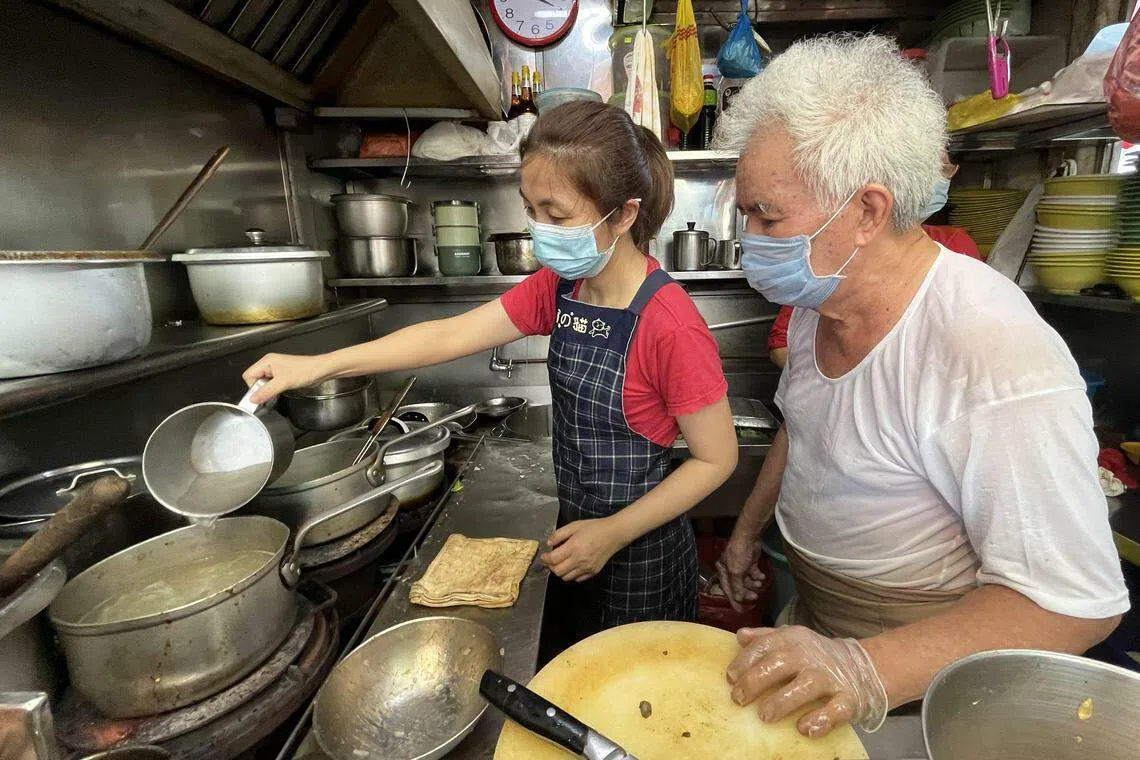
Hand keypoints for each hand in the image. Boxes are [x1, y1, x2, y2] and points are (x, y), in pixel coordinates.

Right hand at [242, 352, 330, 403]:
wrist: (321, 370)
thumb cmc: (305, 371)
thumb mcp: (284, 382)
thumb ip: (267, 391)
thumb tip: (253, 399)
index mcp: (266, 361)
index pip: (248, 375)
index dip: (253, 386)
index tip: (261, 394)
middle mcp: (269, 364)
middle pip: (254, 379)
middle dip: (260, 389)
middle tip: (271, 394)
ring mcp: (276, 370)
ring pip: (263, 383)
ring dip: (267, 391)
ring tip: (276, 394)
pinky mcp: (282, 376)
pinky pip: (271, 385)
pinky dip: (273, 391)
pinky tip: (279, 393)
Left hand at [540, 518, 624, 581]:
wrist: (614, 534)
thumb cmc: (595, 528)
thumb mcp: (574, 526)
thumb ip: (559, 534)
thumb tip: (548, 543)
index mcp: (573, 547)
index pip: (553, 559)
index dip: (545, 559)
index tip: (544, 555)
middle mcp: (579, 560)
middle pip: (558, 571)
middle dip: (551, 566)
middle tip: (551, 560)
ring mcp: (587, 568)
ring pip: (566, 578)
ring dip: (560, 571)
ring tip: (561, 562)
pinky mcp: (593, 572)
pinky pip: (577, 579)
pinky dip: (571, 575)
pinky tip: (572, 566)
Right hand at [715, 532, 765, 611]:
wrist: (749, 537)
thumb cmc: (738, 554)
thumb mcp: (736, 572)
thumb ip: (737, 587)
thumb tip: (737, 599)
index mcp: (723, 571)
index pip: (727, 589)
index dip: (733, 600)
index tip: (739, 611)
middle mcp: (730, 570)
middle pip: (738, 586)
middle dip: (746, 592)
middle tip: (754, 597)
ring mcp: (740, 566)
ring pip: (746, 581)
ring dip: (753, 584)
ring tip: (759, 584)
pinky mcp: (749, 563)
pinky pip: (753, 574)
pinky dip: (757, 576)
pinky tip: (761, 576)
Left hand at [725, 626, 887, 737]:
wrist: (861, 667)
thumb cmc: (814, 657)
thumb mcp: (791, 640)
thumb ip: (765, 638)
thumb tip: (740, 636)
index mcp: (794, 640)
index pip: (765, 646)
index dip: (744, 661)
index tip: (730, 678)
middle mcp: (811, 656)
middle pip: (780, 664)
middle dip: (755, 681)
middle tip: (739, 699)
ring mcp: (830, 678)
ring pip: (805, 686)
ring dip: (782, 701)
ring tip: (765, 715)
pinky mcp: (848, 699)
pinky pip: (836, 710)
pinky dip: (820, 720)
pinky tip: (804, 728)